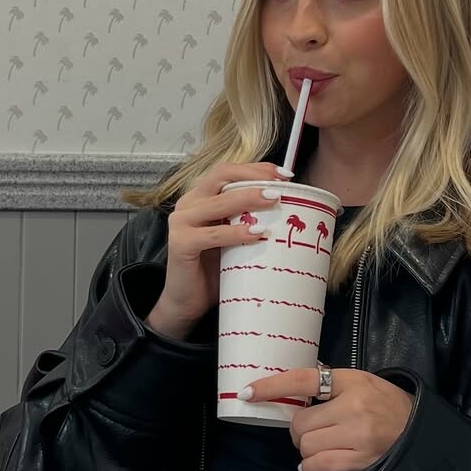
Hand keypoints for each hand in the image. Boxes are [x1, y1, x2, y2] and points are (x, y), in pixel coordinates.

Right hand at [145, 161, 292, 338]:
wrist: (187, 302)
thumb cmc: (214, 270)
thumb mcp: (234, 238)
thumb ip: (248, 221)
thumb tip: (290, 211)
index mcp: (200, 197)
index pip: (227, 171)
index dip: (255, 168)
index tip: (284, 174)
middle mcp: (188, 203)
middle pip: (221, 177)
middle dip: (254, 177)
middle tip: (281, 186)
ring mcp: (181, 222)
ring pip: (219, 202)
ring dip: (249, 199)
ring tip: (274, 201)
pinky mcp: (180, 243)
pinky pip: (213, 234)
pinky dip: (237, 233)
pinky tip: (257, 234)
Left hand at [241, 368, 413, 470]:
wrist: (417, 429)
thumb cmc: (384, 402)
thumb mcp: (360, 381)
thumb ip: (328, 384)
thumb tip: (288, 390)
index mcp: (351, 381)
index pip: (303, 380)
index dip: (272, 386)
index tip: (247, 392)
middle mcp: (353, 407)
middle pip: (300, 422)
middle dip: (298, 427)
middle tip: (311, 426)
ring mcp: (357, 436)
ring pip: (305, 445)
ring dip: (305, 447)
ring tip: (321, 442)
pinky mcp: (359, 460)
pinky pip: (318, 466)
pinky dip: (310, 466)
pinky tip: (316, 461)